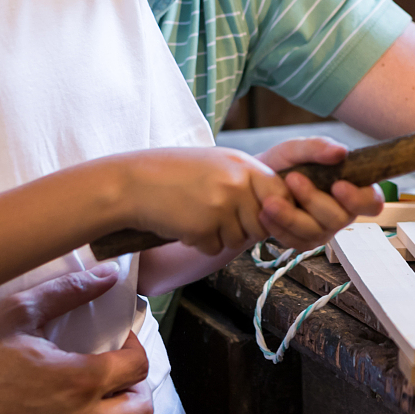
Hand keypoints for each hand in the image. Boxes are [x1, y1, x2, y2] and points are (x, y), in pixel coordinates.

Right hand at [0, 264, 154, 413]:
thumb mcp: (17, 313)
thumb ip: (69, 292)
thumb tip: (110, 274)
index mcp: (79, 381)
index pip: (138, 368)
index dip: (135, 350)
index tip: (120, 344)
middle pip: (141, 413)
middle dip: (137, 389)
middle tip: (117, 377)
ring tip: (104, 408)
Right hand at [107, 147, 281, 255]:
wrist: (133, 183)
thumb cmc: (173, 174)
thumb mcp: (217, 164)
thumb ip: (248, 181)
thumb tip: (278, 207)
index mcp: (244, 165)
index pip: (281, 196)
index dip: (272, 211)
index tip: (256, 215)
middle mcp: (238, 183)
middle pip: (261, 224)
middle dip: (242, 228)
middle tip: (214, 215)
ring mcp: (222, 205)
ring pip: (238, 240)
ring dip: (219, 235)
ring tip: (195, 214)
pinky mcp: (204, 227)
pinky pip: (214, 249)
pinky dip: (200, 243)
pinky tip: (183, 223)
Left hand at [253, 137, 384, 250]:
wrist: (255, 180)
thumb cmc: (284, 162)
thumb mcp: (297, 148)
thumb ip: (318, 147)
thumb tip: (341, 152)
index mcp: (352, 188)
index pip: (372, 202)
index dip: (359, 199)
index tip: (338, 185)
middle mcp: (343, 212)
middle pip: (340, 218)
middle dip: (314, 200)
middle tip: (293, 178)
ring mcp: (324, 230)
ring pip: (317, 233)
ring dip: (292, 216)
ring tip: (270, 199)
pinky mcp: (304, 240)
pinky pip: (297, 241)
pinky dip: (279, 227)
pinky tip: (265, 212)